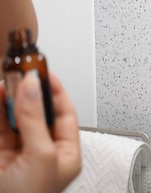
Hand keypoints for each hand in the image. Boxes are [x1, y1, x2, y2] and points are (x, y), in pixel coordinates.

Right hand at [0, 72, 80, 192]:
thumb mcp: (41, 156)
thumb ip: (34, 121)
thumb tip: (32, 88)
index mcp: (65, 153)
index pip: (64, 114)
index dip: (55, 92)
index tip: (45, 72)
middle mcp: (43, 151)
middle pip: (38, 113)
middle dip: (30, 92)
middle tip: (23, 71)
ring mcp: (19, 153)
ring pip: (15, 117)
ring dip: (11, 97)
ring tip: (8, 77)